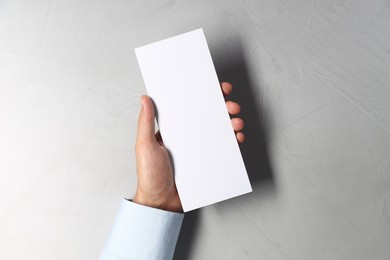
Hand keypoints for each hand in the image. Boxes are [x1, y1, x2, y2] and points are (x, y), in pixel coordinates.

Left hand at [133, 82, 244, 211]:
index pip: (188, 106)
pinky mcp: (205, 160)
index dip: (201, 94)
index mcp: (171, 129)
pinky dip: (231, 142)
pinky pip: (221, 148)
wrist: (160, 202)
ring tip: (236, 122)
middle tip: (231, 105)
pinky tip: (236, 139)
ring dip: (230, 122)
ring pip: (217, 129)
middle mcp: (185, 135)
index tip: (214, 87)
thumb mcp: (144, 146)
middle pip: (207, 115)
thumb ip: (146, 123)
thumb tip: (145, 98)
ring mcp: (197, 148)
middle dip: (222, 107)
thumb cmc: (149, 175)